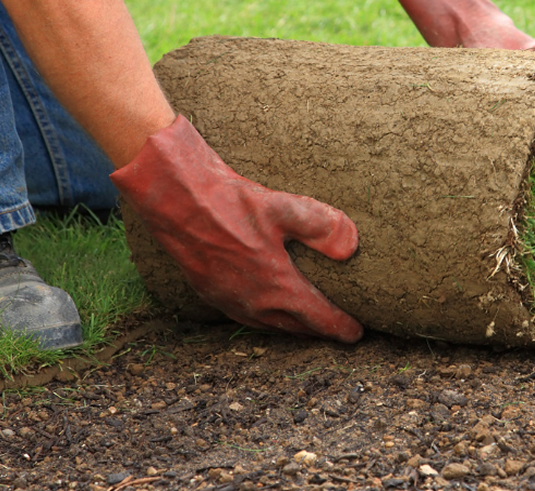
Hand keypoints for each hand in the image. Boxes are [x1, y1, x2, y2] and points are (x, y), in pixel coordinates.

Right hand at [111, 116, 362, 342]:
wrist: (176, 202)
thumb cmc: (231, 203)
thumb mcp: (285, 207)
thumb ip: (323, 226)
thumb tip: (352, 246)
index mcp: (277, 287)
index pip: (318, 318)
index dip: (341, 327)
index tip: (357, 333)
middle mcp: (254, 303)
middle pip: (296, 328)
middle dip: (320, 331)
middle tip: (339, 331)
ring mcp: (230, 302)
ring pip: (270, 326)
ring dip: (293, 328)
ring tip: (309, 324)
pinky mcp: (211, 294)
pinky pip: (247, 317)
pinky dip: (267, 320)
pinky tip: (269, 308)